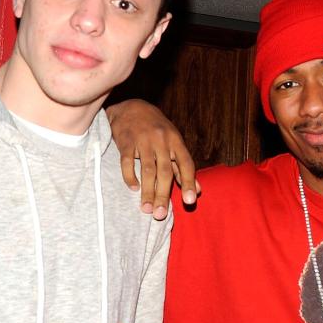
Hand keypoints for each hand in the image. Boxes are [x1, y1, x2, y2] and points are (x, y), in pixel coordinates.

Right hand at [105, 99, 198, 219]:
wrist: (131, 108)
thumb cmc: (156, 129)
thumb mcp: (173, 143)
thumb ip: (182, 167)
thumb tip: (197, 191)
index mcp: (176, 141)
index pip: (186, 164)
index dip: (189, 182)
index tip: (190, 201)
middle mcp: (161, 140)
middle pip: (164, 171)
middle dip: (162, 195)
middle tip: (160, 214)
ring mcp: (143, 140)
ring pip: (147, 170)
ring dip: (147, 192)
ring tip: (146, 209)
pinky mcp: (126, 142)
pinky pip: (127, 162)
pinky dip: (130, 176)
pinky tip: (133, 188)